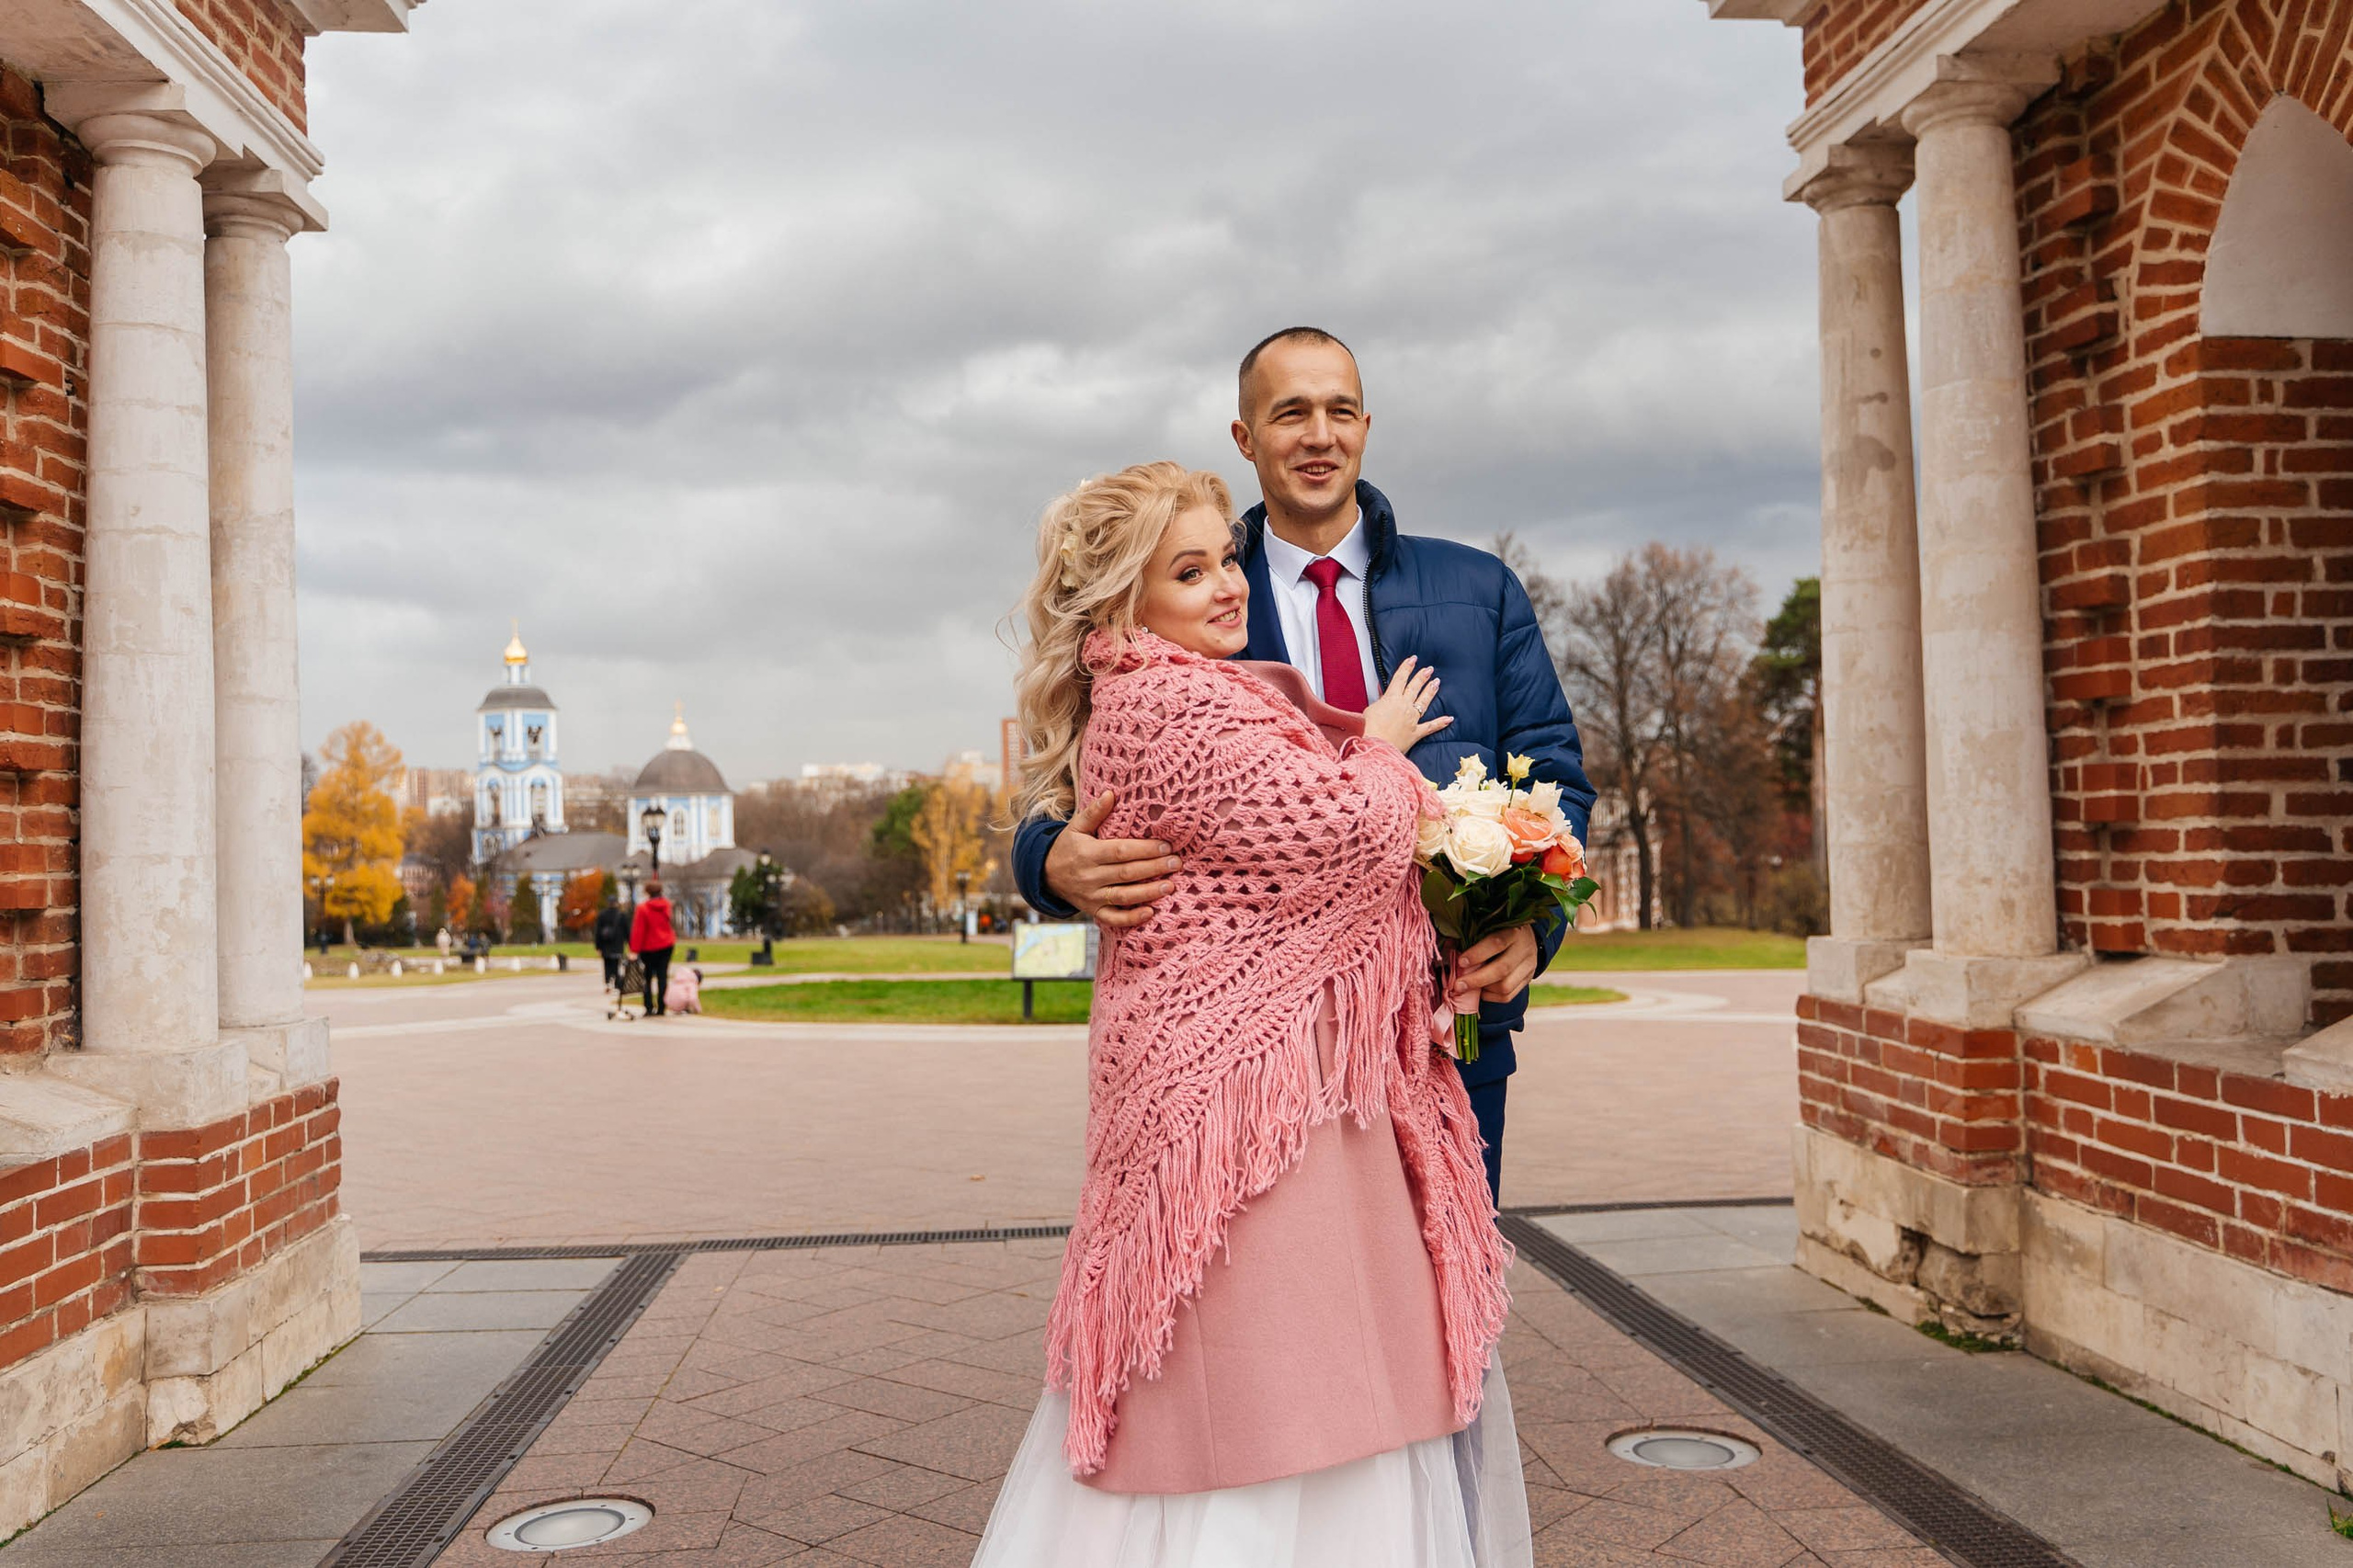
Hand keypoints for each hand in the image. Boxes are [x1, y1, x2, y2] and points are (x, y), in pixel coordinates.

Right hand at [1044, 789, 1179, 929]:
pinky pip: (1113, 918)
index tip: (1166, 846)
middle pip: (1126, 873)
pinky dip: (1131, 919)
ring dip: (1149, 893)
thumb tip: (1110, 793)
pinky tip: (1150, 913)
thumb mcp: (1076, 827)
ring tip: (1171, 886)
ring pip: (1123, 896)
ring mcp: (1091, 896)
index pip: (1120, 851)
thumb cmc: (1068, 847)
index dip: (1144, 849)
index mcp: (1088, 853)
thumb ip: (1094, 812)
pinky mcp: (1093, 911)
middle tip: (1176, 863)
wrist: (1045, 875)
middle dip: (1153, 868)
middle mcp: (1089, 876)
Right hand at [1361, 656, 1452, 754]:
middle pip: (1414, 687)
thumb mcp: (1370, 710)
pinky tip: (1449, 718)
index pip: (1400, 679)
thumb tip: (1382, 693)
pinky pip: (1430, 726)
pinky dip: (1440, 723)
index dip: (1406, 668)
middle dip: (1422, 676)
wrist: (1377, 745)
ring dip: (1430, 691)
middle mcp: (1404, 706)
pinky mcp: (1416, 732)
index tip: (1412, 659)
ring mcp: (1412, 719)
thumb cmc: (1370, 729)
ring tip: (1436, 682)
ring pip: (1424, 702)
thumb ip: (1379, 701)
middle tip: (1429, 669)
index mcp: (1392, 699)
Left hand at [1457, 923, 1539, 1003]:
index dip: (1477, 954)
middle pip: (1502, 970)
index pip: (1496, 943)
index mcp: (1513, 931)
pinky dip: (1491, 996)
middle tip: (1458, 985)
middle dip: (1476, 979)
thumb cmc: (1500, 930)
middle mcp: (1524, 949)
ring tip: (1469, 987)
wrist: (1526, 937)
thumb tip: (1448, 947)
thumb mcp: (1488, 927)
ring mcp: (1529, 966)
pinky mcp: (1528, 979)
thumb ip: (1470, 937)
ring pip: (1505, 986)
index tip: (1460, 962)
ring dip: (1483, 990)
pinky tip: (1481, 991)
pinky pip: (1508, 996)